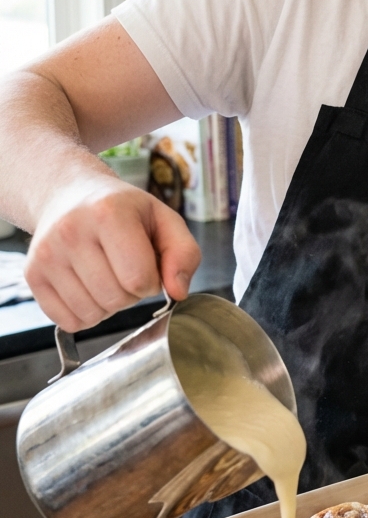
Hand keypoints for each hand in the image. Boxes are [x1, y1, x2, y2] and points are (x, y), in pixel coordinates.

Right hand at [24, 175, 201, 331]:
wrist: (70, 195)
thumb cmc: (123, 211)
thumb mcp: (164, 219)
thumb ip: (184, 254)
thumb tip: (178, 292)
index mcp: (109, 212)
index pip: (139, 278)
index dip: (152, 280)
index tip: (146, 263)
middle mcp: (71, 230)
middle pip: (115, 299)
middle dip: (131, 293)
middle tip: (125, 267)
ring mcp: (47, 254)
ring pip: (91, 314)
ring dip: (108, 305)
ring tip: (106, 274)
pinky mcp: (33, 274)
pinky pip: (68, 322)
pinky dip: (84, 314)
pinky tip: (86, 285)